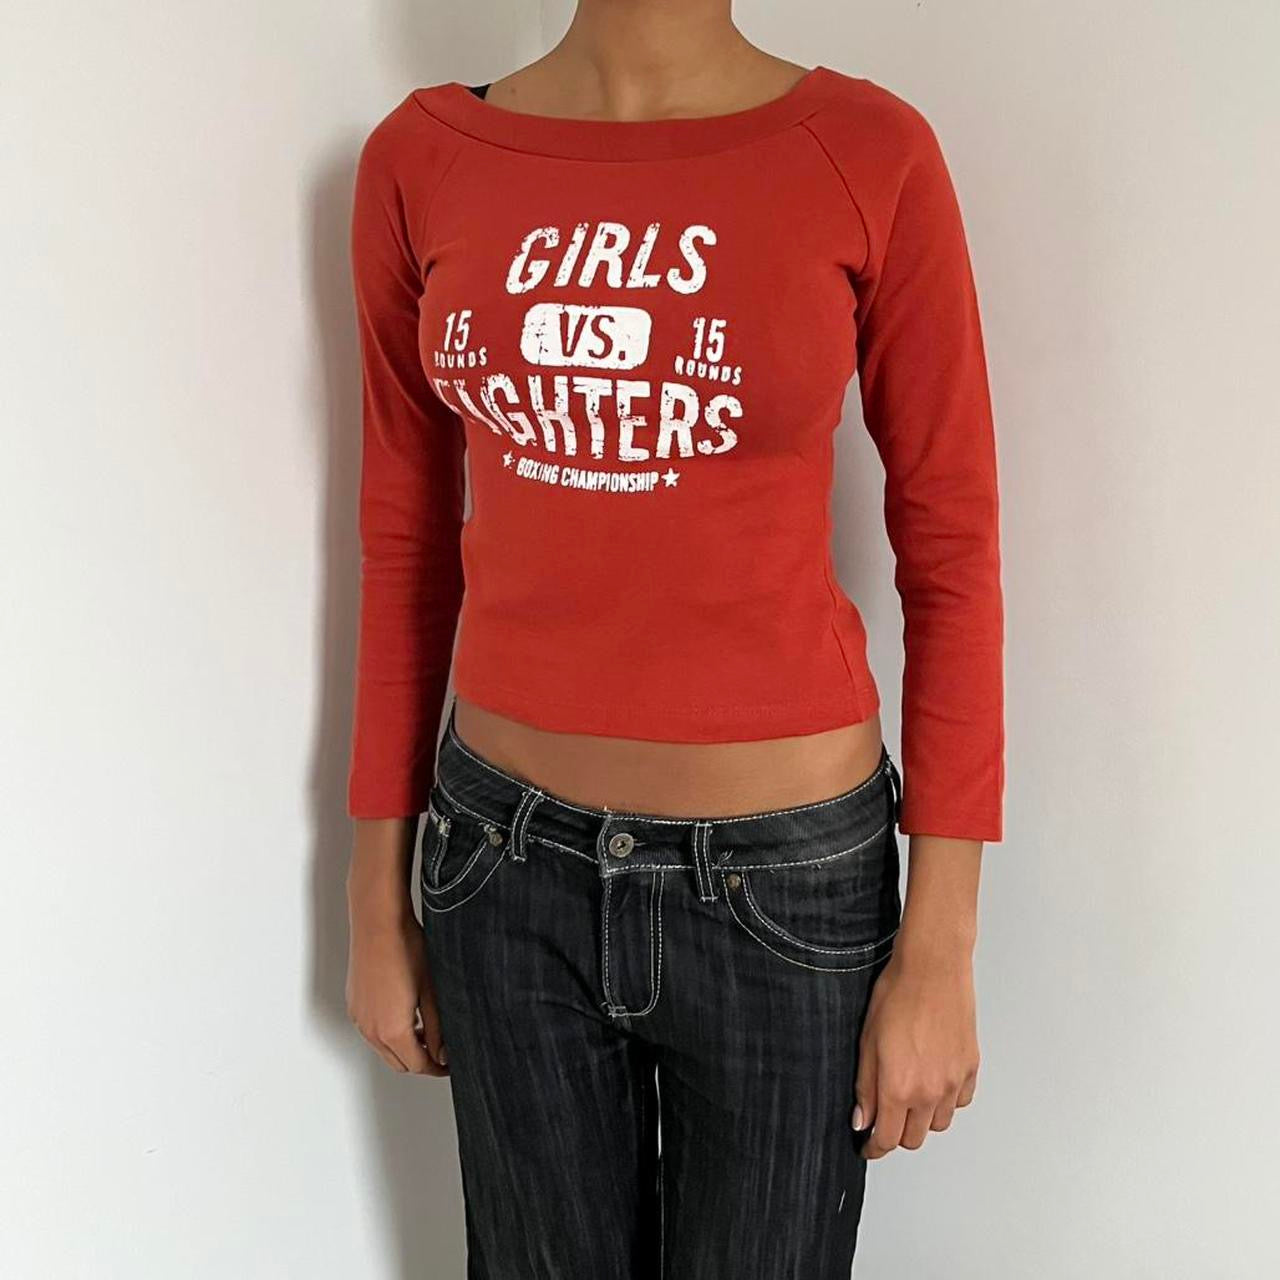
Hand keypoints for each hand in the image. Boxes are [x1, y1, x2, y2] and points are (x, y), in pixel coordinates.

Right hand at [346, 913, 447, 1075]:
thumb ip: (438, 1027)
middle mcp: (371, 1029)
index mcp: (392, 1031)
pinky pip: (371, 1031)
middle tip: (441, 1048)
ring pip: (383, 1049)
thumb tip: (443, 1053)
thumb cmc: (406, 948)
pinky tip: (403, 1013)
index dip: (437, 1068)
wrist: (378, 923)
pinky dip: (388, 1033)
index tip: (448, 1064)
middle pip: (399, 1063)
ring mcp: (359, 1018)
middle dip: (421, 1060)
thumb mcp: (431, 991)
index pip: (417, 1065)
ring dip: (403, 1047)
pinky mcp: (354, 1005)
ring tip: (425, 1028)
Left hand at [852, 942, 978, 1157]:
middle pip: (914, 1138)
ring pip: (938, 1123)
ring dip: (922, 1118)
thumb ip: (865, 1086)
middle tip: (885, 1116)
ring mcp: (954, 1082)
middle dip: (896, 1134)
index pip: (887, 1138)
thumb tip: (862, 1120)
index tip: (868, 1146)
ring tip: (909, 1095)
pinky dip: (947, 1101)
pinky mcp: (971, 1068)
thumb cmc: (897, 995)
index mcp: (899, 1087)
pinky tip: (934, 1082)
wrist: (933, 968)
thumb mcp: (867, 1041)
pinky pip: (960, 1101)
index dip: (874, 1147)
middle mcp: (930, 1092)